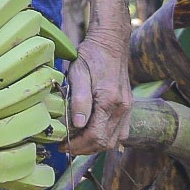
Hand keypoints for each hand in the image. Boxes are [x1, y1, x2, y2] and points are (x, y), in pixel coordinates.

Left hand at [61, 28, 130, 154]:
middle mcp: (122, 108)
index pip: (95, 137)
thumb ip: (79, 100)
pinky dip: (106, 137)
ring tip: (76, 141)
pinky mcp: (128, 106)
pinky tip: (92, 132)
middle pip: (105, 143)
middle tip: (66, 145)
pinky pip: (120, 132)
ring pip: (113, 140)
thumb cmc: (92, 55)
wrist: (111, 41)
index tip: (62, 145)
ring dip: (95, 145)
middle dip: (84, 148)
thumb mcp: (78, 73)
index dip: (77, 146)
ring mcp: (127, 108)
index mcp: (109, 101)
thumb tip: (78, 124)